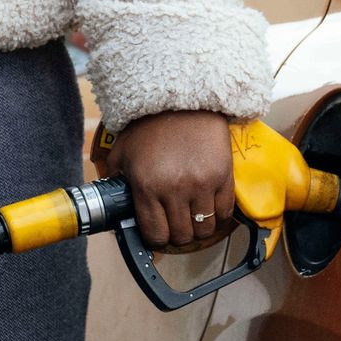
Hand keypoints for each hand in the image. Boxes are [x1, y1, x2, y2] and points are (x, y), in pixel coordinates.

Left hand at [106, 111, 234, 247]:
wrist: (182, 99)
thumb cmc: (150, 125)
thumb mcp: (122, 153)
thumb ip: (117, 182)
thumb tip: (116, 207)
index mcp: (147, 186)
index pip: (155, 235)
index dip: (156, 240)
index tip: (158, 235)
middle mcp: (175, 189)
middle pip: (181, 236)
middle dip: (177, 236)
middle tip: (176, 226)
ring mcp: (202, 184)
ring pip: (204, 229)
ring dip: (198, 228)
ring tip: (194, 218)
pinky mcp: (223, 176)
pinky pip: (224, 212)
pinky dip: (218, 217)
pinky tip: (210, 209)